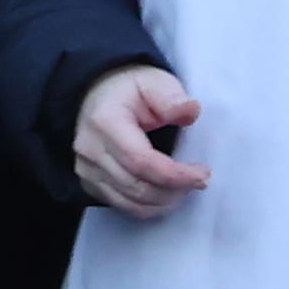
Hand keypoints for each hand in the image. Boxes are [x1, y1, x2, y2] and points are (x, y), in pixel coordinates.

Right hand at [75, 64, 208, 218]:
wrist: (96, 93)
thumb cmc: (130, 89)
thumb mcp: (153, 82)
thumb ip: (171, 97)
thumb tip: (190, 110)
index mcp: (105, 122)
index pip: (141, 161)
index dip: (176, 175)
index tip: (203, 173)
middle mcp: (89, 148)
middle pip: (137, 186)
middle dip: (176, 190)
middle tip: (199, 181)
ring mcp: (85, 167)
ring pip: (131, 201)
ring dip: (165, 201)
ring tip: (184, 187)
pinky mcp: (88, 180)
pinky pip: (121, 205)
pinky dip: (148, 206)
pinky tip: (165, 193)